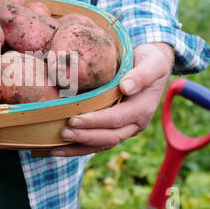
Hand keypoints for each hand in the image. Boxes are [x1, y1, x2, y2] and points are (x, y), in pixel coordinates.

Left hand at [51, 43, 173, 156]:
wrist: (154, 66)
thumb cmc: (150, 60)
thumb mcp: (153, 62)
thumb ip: (142, 74)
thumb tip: (126, 87)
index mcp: (142, 108)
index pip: (116, 119)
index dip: (95, 121)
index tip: (73, 119)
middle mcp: (136, 123)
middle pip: (109, 137)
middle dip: (85, 137)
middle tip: (62, 133)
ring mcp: (126, 128)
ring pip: (103, 144)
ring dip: (79, 148)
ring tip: (56, 148)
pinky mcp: (116, 128)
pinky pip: (99, 142)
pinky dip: (80, 147)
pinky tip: (61, 148)